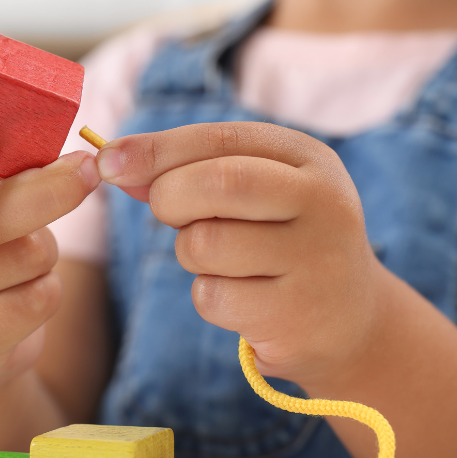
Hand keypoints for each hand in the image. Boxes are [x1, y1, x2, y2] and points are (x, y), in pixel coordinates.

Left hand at [96, 122, 385, 387]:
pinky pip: (213, 297)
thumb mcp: (254, 191)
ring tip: (222, 260)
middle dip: (169, 196)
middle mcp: (323, 202)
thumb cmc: (280, 240)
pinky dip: (209, 297)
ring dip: (190, 253)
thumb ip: (190, 169)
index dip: (157, 148)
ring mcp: (316, 261)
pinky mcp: (296, 316)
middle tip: (168, 213)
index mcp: (308, 159)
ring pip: (205, 244)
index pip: (222, 138)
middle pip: (218, 183)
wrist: (350, 319)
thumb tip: (113, 161)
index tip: (106, 159)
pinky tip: (242, 297)